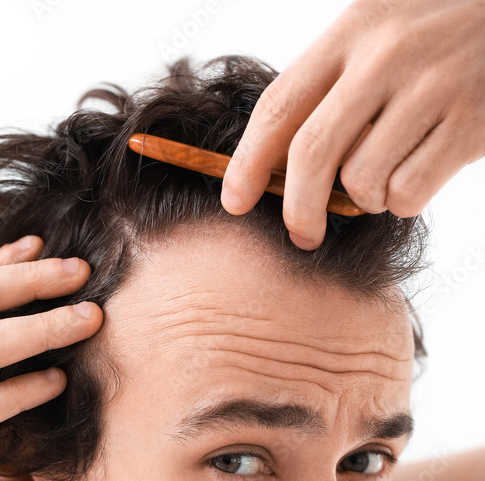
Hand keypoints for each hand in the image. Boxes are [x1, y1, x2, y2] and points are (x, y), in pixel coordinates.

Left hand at [221, 0, 484, 248]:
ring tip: (387, 174)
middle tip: (303, 234)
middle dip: (298, 209)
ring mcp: (431, 87)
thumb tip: (275, 165)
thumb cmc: (439, 35)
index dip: (248, 162)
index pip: (279, 106)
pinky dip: (405, 200)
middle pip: (312, 154)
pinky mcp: (469, 123)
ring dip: (367, 198)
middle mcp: (387, 54)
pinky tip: (420, 172)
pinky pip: (408, 192)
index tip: (234, 201)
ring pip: (362, 181)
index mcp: (353, 29)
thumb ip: (333, 84)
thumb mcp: (380, 32)